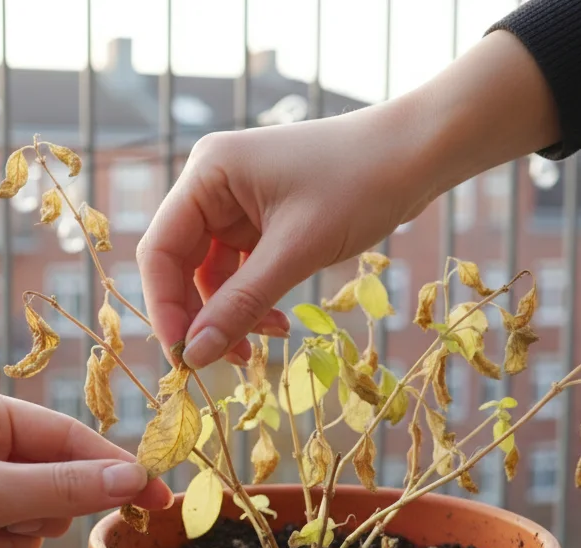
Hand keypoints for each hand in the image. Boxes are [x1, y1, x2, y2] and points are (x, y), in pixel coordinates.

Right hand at [137, 104, 434, 369]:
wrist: (420, 152)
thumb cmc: (360, 184)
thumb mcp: (297, 251)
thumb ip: (240, 305)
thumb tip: (194, 356)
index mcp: (207, 173)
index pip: (160, 249)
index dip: (165, 306)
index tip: (184, 356)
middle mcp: (212, 183)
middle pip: (181, 263)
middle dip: (200, 314)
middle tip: (221, 362)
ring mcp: (237, 201)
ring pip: (212, 273)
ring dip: (231, 312)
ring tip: (264, 344)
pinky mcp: (262, 217)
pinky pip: (241, 269)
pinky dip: (254, 299)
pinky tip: (276, 324)